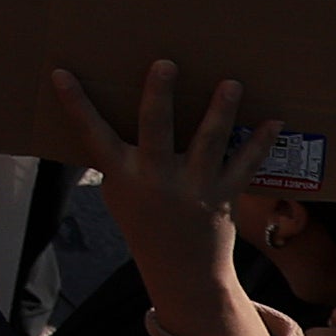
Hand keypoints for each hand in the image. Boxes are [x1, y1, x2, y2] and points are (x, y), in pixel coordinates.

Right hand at [45, 57, 252, 316]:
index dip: (76, 103)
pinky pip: (245, 165)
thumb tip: (118, 105)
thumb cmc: (144, 222)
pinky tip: (274, 120)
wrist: (180, 270)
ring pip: (208, 142)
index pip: (93, 133)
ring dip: (220, 111)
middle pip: (155, 130)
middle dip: (159, 95)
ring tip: (230, 84)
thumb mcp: (120, 192)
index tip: (62, 73)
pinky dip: (261, 143)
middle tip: (164, 64)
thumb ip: (119, 155)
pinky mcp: (224, 195)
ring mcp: (193, 187)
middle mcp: (156, 179)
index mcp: (123, 175)